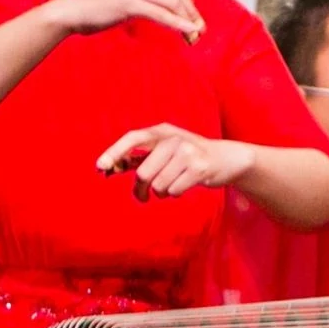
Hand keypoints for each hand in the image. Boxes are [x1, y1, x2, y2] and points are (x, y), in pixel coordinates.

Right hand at [51, 0, 204, 43]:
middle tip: (198, 25)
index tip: (190, 7)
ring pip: (172, 2)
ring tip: (194, 33)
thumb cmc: (97, 3)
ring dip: (187, 19)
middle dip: (190, 9)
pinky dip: (179, 24)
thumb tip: (179, 1)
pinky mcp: (129, 2)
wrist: (70, 11)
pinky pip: (162, 14)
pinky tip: (188, 32)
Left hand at [97, 124, 251, 197]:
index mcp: (162, 131)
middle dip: (141, 189)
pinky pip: (174, 191)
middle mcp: (174, 139)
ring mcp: (188, 152)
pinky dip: (175, 194)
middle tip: (143, 196)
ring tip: (171, 186)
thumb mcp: (163, 151)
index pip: (133, 138)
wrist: (227, 158)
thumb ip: (138, 157)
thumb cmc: (188, 156)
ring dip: (161, 192)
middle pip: (144, 173)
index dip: (115, 152)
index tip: (101, 167)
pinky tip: (184, 186)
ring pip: (159, 185)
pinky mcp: (200, 168)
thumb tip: (108, 168)